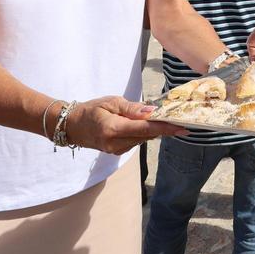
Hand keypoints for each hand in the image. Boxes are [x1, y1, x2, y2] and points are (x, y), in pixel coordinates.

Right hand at [63, 96, 185, 154]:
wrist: (72, 125)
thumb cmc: (91, 109)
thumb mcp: (111, 102)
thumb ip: (132, 108)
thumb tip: (152, 112)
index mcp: (113, 129)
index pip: (145, 129)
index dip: (165, 128)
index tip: (182, 128)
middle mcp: (115, 143)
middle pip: (147, 136)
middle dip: (163, 127)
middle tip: (178, 118)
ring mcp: (115, 150)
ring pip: (143, 139)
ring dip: (153, 130)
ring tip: (163, 119)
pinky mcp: (116, 152)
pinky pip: (136, 141)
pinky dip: (143, 133)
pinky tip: (144, 124)